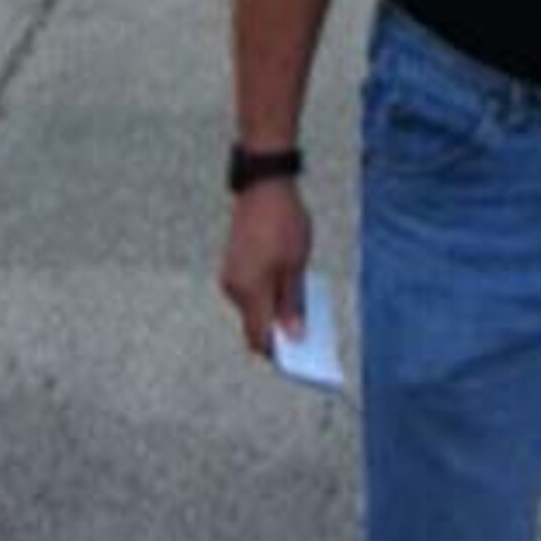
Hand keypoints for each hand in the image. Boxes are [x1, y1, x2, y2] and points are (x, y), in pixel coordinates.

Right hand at [220, 179, 312, 355]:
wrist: (263, 185)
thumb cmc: (283, 223)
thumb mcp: (296, 265)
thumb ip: (292, 302)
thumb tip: (293, 335)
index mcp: (249, 292)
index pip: (259, 338)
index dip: (279, 351)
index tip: (301, 355)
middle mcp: (234, 289)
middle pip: (256, 324)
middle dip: (279, 330)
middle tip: (308, 329)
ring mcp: (232, 276)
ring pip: (254, 306)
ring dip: (274, 309)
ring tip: (303, 303)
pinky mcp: (234, 264)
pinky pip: (251, 289)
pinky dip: (268, 292)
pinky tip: (289, 284)